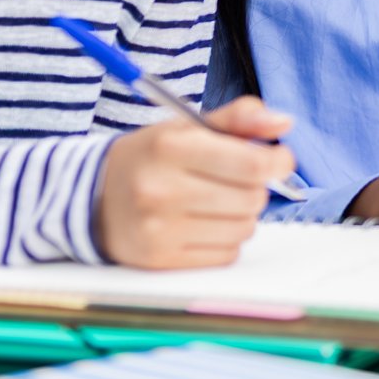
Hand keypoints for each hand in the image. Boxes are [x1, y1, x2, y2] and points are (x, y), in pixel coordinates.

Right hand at [95, 97, 297, 267]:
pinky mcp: (159, 260)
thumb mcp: (188, 126)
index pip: (251, 164)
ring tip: (218, 201)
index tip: (279, 159)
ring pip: (243, 229)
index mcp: (170, 147)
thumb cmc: (152, 157)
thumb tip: (284, 124)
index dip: (277, 162)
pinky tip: (204, 224)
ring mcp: (158, 229)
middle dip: (255, 187)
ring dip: (242, 215)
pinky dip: (225, 240)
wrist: (93, 196)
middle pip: (251, 199)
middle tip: (237, 179)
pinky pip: (225, 254)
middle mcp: (161, 190)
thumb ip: (240, 118)